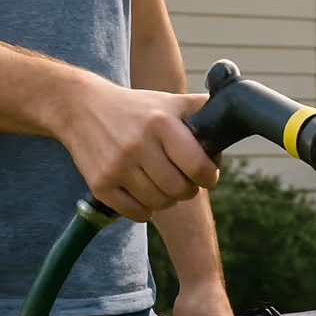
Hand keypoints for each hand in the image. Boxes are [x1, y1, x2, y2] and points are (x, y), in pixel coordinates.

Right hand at [56, 76, 215, 222]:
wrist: (80, 107)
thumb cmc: (136, 109)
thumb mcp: (169, 102)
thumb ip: (203, 108)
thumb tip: (236, 113)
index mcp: (161, 124)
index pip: (199, 168)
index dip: (210, 177)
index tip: (206, 174)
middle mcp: (138, 145)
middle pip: (182, 191)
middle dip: (188, 189)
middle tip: (182, 179)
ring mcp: (117, 166)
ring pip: (161, 204)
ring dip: (167, 199)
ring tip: (160, 182)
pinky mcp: (100, 184)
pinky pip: (137, 214)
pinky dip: (145, 209)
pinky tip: (142, 191)